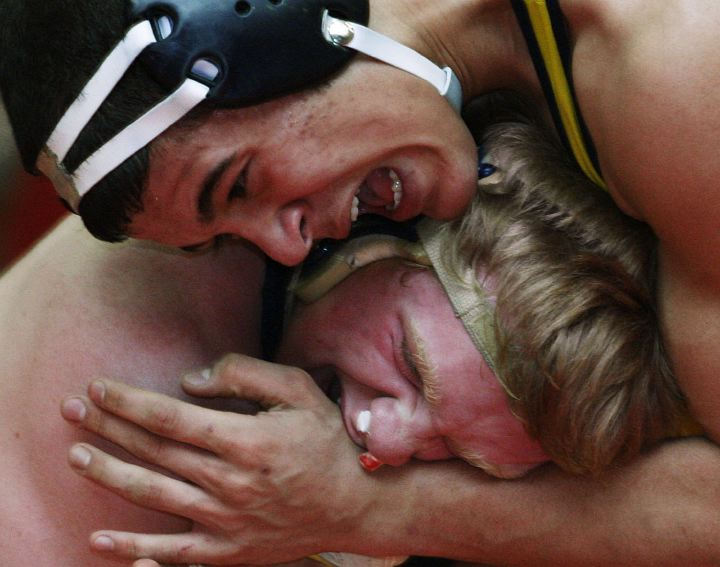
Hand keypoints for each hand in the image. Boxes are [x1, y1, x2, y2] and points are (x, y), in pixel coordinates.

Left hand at [61, 354, 377, 564]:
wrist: (354, 505)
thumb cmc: (327, 442)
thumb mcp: (299, 391)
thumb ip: (246, 374)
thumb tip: (191, 380)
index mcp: (246, 441)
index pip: (171, 418)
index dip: (130, 402)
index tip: (100, 387)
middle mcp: (230, 482)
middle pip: (155, 452)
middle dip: (109, 427)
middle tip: (73, 409)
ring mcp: (226, 521)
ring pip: (155, 495)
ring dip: (110, 475)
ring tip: (77, 456)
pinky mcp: (228, 551)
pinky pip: (173, 555)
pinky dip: (134, 550)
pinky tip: (101, 541)